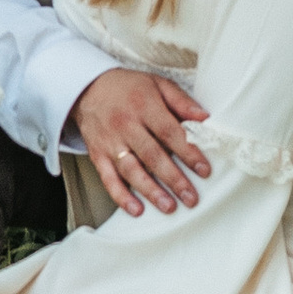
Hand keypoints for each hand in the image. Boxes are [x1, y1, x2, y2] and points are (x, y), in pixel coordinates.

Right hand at [69, 65, 209, 217]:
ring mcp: (110, 142)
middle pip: (152, 155)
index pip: (169, 132)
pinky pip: (108, 178)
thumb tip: (205, 118)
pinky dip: (121, 195)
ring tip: (169, 207)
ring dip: (151, 191)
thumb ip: (181, 101)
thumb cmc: (128, 88)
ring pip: (131, 170)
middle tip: (191, 197)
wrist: (87, 88)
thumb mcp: (157, 84)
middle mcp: (126, 125)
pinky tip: (136, 209)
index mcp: (144, 106)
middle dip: (173, 179)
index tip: (203, 170)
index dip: (188, 152)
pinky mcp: (98, 154)